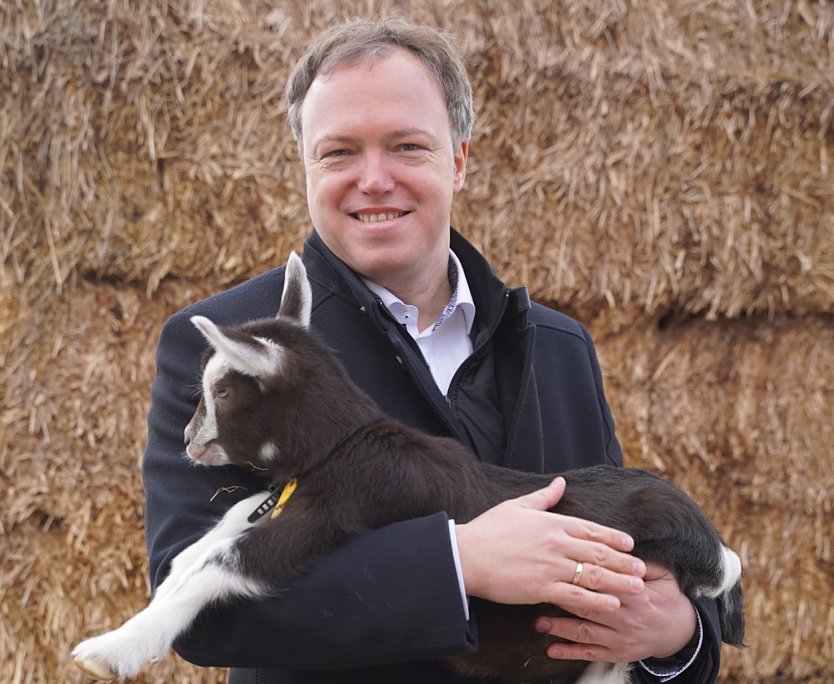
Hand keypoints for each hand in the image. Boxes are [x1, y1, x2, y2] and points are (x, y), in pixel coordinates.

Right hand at [455, 477, 645, 613]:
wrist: (466, 555)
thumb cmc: (488, 530)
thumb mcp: (516, 506)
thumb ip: (542, 497)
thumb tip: (560, 483)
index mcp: (551, 522)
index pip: (591, 529)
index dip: (613, 537)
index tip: (630, 545)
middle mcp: (556, 543)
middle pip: (598, 552)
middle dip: (623, 561)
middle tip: (642, 569)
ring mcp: (551, 566)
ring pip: (593, 574)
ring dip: (618, 581)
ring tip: (637, 588)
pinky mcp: (541, 587)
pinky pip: (576, 596)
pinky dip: (596, 601)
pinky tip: (612, 604)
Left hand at [536, 561, 696, 661]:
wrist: (682, 633)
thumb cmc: (668, 598)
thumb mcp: (662, 575)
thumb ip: (640, 562)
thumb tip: (619, 545)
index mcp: (635, 594)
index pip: (602, 582)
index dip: (580, 575)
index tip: (556, 566)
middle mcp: (625, 618)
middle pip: (589, 606)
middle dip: (562, 599)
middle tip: (538, 592)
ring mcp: (620, 638)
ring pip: (585, 632)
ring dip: (560, 628)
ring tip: (538, 622)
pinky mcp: (617, 654)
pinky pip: (590, 654)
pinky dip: (570, 653)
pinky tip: (551, 650)